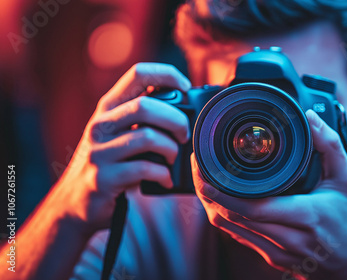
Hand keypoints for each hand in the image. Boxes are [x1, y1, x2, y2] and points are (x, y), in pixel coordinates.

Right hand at [52, 63, 190, 232]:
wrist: (75, 201)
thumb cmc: (109, 161)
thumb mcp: (118, 131)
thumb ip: (143, 116)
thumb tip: (187, 104)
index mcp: (109, 107)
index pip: (138, 73)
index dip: (168, 75)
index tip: (187, 89)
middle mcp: (101, 124)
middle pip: (145, 106)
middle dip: (176, 120)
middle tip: (184, 135)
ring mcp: (99, 151)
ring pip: (147, 137)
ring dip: (171, 149)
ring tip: (173, 159)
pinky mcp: (103, 178)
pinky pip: (144, 169)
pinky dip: (164, 175)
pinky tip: (166, 179)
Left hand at [191, 110, 346, 278]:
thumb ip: (330, 145)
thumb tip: (310, 117)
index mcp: (307, 217)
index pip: (255, 208)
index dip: (224, 194)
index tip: (205, 175)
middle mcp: (288, 238)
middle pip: (235, 217)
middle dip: (209, 192)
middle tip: (198, 166)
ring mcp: (275, 251)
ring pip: (230, 227)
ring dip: (212, 203)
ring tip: (202, 177)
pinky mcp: (268, 256)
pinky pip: (237, 235)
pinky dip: (224, 214)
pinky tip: (218, 197)